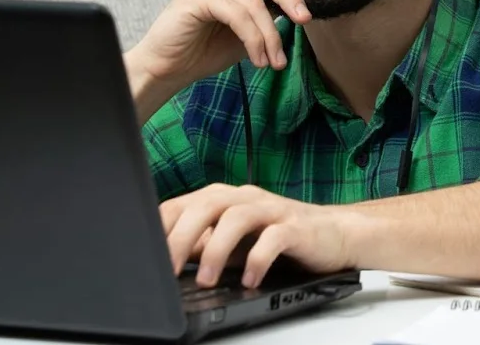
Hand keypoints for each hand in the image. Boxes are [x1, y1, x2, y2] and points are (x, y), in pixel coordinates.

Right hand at [126, 0, 311, 104]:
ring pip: (255, 0)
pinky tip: (257, 57)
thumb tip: (294, 9)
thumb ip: (265, 10)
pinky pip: (240, 13)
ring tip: (272, 60)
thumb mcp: (245, 27)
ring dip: (269, 35)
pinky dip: (255, 39)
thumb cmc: (206, 47)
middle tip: (306, 20)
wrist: (170, 69)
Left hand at [160, 183, 353, 288]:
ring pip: (237, 217)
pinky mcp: (297, 226)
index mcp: (225, 199)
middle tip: (169, 270)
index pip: (183, 204)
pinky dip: (258, 259)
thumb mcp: (233, 245)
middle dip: (182, 237)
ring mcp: (272, 209)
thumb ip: (202, 246)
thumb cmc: (280, 238)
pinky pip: (274, 237)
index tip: (144, 255)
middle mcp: (246, 198)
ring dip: (217, 249)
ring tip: (209, 281)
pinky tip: (250, 280)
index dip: (161, 227)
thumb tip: (166, 261)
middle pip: (207, 204)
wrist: (335, 234)